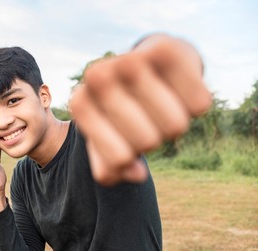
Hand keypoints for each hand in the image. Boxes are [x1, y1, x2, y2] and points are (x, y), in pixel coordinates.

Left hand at [70, 34, 211, 185]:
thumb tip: (136, 174)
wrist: (147, 62)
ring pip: (175, 125)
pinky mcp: (165, 48)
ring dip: (177, 122)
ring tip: (162, 103)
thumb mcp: (109, 139)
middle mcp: (98, 77)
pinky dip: (196, 104)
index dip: (128, 158)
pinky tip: (179, 88)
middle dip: (154, 138)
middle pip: (148, 142)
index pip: (118, 159)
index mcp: (81, 104)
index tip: (124, 139)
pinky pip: (198, 103)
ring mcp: (129, 59)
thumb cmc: (125, 107)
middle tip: (146, 118)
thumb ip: (110, 166)